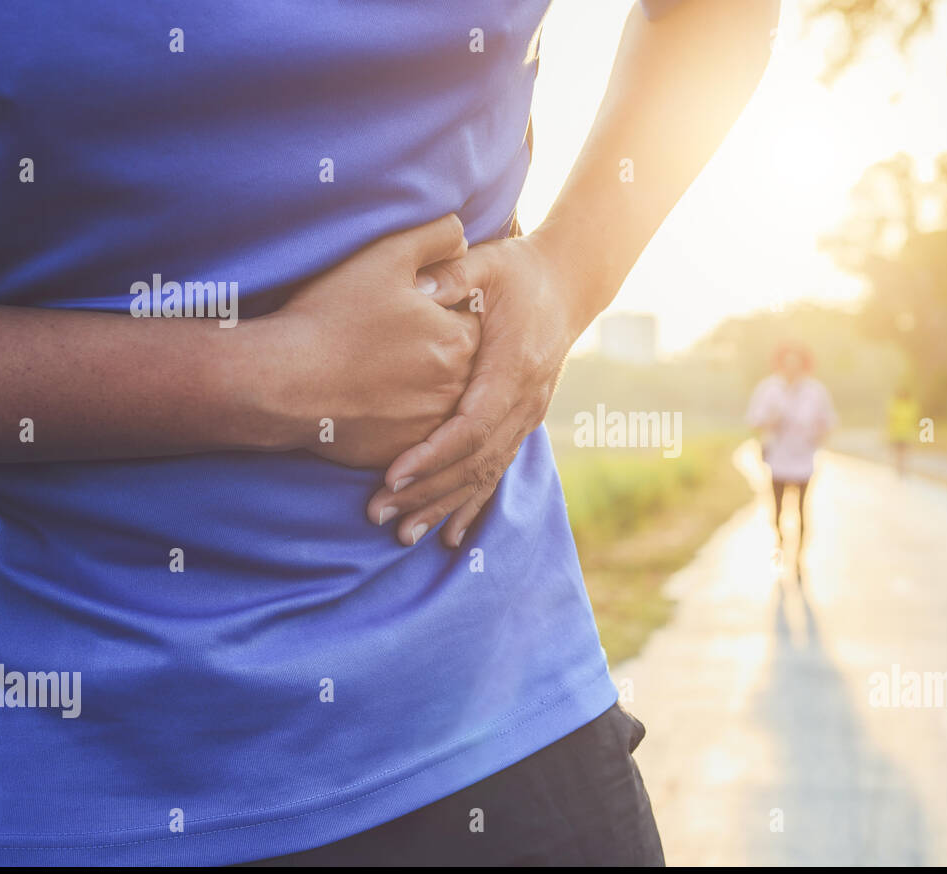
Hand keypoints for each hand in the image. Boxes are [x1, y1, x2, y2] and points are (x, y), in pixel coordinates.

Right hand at [257, 214, 479, 468]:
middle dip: (438, 351)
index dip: (446, 312)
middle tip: (394, 342)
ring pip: (442, 401)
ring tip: (382, 371)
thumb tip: (464, 240)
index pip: (475, 323)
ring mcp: (431, 425)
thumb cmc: (332, 315)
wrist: (283, 381)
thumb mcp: (386, 256)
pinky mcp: (405, 453)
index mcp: (460, 340)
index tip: (415, 311)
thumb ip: (436, 238)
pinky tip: (374, 401)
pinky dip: (402, 419)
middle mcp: (456, 388)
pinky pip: (417, 436)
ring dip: (423, 387)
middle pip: (462, 365)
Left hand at [363, 233, 584, 546]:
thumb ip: (451, 275)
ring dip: (444, 507)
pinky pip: (496, 474)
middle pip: (474, 462)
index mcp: (513, 368)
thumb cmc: (518, 273)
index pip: (471, 424)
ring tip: (404, 536)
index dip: (433, 454)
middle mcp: (524, 403)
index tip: (392, 474)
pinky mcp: (522, 425)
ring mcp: (526, 418)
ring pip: (485, 475)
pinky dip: (471, 506)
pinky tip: (449, 538)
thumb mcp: (485, 263)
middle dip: (426, 493)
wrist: (566, 286)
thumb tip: (418, 286)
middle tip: (379, 514)